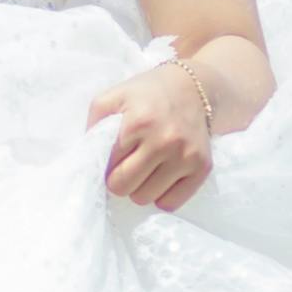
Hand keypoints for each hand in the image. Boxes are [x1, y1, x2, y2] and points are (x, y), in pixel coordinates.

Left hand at [90, 58, 213, 211]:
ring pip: (146, 199)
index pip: (109, 168)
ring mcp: (186, 156)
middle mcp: (164, 141)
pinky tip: (162, 175)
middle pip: (125, 188)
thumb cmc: (146, 95)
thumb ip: (94, 126)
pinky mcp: (202, 167)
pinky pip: (171, 203)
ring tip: (146, 168)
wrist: (193, 88)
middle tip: (127, 165)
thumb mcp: (112, 98)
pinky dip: (162, 195)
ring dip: (141, 187)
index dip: (108, 166)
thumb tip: (89, 161)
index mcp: (138, 123)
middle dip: (121, 180)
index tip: (115, 157)